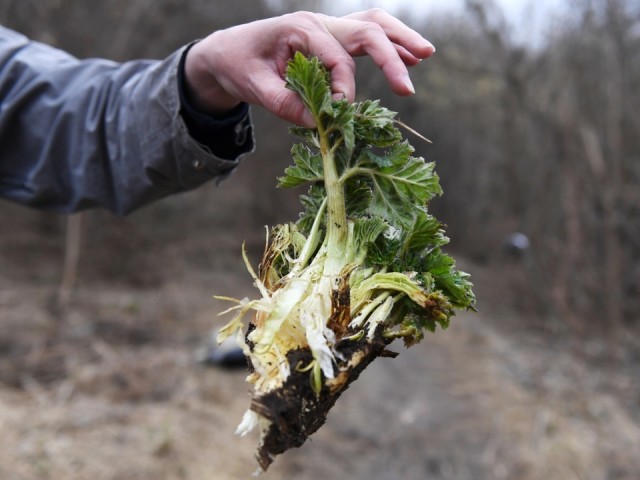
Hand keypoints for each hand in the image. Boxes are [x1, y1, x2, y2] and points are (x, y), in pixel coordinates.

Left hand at [183, 9, 434, 126]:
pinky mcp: (331, 39)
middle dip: (391, 55)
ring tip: (425, 55)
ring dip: (400, 39)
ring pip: (372, 24)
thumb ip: (285, 104)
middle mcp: (318, 23)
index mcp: (300, 29)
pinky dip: (389, 45)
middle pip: (366, 29)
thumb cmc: (238, 65)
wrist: (227, 51)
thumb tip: (319, 124)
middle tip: (408, 86)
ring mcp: (327, 28)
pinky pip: (365, 36)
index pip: (336, 57)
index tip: (343, 113)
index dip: (344, 88)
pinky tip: (409, 58)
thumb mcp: (255, 87)